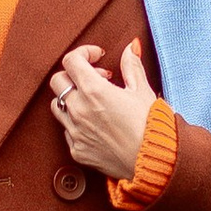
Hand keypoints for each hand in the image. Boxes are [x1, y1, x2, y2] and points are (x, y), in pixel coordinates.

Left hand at [51, 40, 158, 181]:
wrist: (153, 163)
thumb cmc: (151, 126)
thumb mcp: (143, 91)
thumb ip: (132, 66)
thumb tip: (130, 48)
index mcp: (94, 91)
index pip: (71, 61)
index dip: (83, 53)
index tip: (97, 56)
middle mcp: (78, 110)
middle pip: (58, 81)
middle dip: (74, 75)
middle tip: (98, 79)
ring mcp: (75, 132)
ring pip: (57, 105)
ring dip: (71, 98)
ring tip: (94, 101)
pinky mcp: (77, 150)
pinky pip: (67, 130)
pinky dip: (76, 122)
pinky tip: (96, 123)